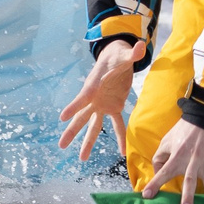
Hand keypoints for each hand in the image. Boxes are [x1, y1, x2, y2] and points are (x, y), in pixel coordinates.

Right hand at [60, 38, 142, 162]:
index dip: (73, 106)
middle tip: (61, 145)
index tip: (62, 117)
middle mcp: (95, 98)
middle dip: (71, 131)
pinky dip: (120, 138)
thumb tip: (142, 45)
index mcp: (94, 84)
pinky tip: (121, 152)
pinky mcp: (114, 106)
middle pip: (80, 117)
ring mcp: (103, 104)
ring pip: (93, 126)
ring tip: (81, 158)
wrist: (117, 57)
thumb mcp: (124, 54)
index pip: (82, 97)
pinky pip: (117, 125)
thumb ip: (133, 53)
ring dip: (88, 142)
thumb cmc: (117, 55)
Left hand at [147, 117, 203, 203]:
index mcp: (177, 157)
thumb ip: (159, 157)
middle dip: (188, 196)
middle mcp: (193, 162)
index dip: (155, 184)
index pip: (164, 172)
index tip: (146, 196)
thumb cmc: (184, 131)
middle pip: (190, 181)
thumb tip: (157, 173)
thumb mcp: (166, 141)